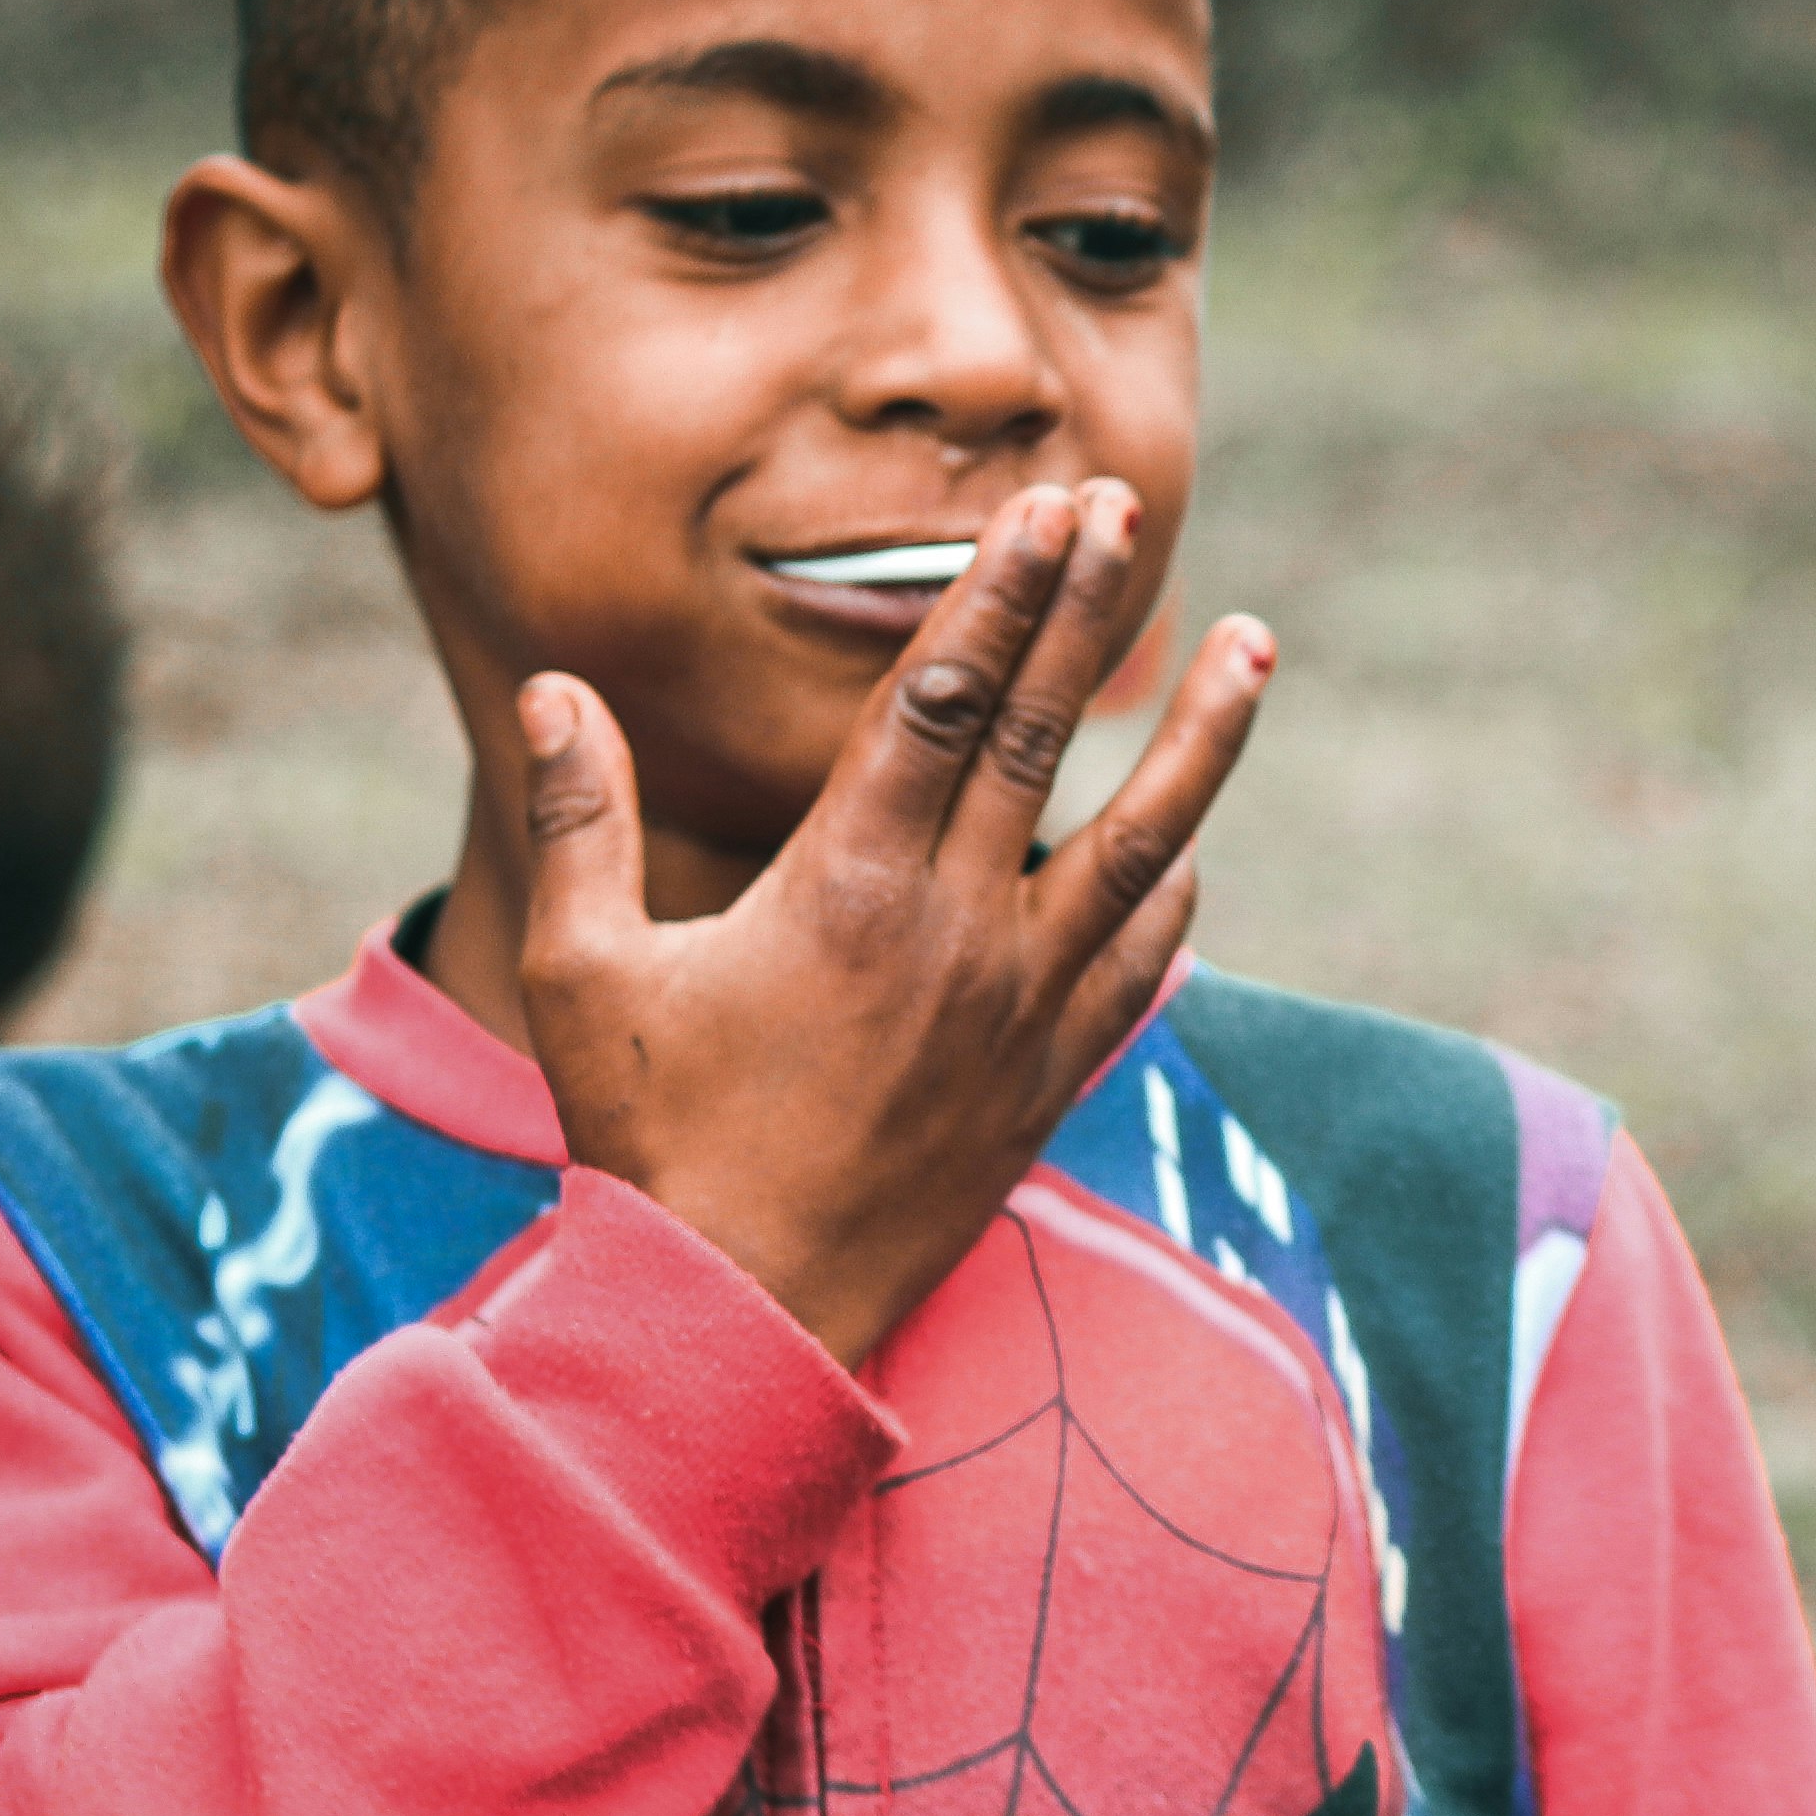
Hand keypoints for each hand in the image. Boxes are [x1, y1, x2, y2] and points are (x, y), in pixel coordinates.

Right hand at [517, 479, 1271, 1366]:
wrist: (748, 1310)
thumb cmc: (653, 1138)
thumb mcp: (585, 973)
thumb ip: (577, 821)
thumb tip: (557, 688)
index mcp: (845, 885)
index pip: (942, 701)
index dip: (997, 594)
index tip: (1042, 510)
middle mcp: (955, 931)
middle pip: (1043, 737)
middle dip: (1085, 612)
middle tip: (1120, 505)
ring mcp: (1021, 1007)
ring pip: (1137, 843)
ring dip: (1200, 740)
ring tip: (1258, 647)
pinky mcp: (1052, 1079)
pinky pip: (1139, 964)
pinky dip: (1171, 892)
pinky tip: (1192, 843)